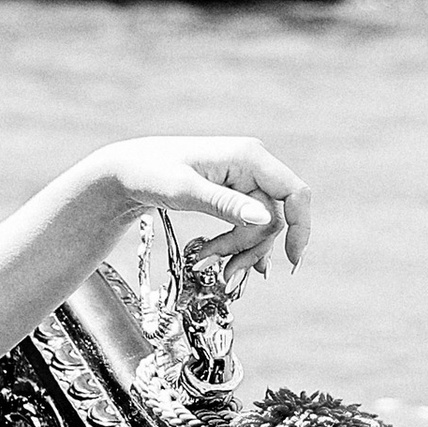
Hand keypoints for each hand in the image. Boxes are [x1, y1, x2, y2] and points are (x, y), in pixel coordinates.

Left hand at [87, 140, 311, 279]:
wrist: (127, 170)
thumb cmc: (151, 173)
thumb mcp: (185, 191)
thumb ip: (225, 204)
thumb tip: (267, 219)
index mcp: (248, 156)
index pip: (294, 193)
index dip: (300, 227)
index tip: (291, 261)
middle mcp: (252, 164)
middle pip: (274, 217)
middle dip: (249, 246)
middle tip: (220, 270)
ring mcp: (245, 178)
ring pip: (261, 225)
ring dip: (239, 249)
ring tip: (207, 264)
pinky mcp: (235, 191)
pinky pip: (249, 223)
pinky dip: (238, 244)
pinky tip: (230, 263)